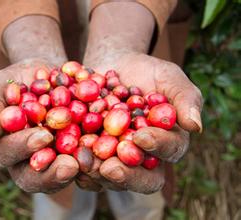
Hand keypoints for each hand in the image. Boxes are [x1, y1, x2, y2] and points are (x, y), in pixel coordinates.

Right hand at [0, 59, 78, 192]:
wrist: (46, 76)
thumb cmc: (17, 80)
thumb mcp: (0, 87)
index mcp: (1, 147)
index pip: (6, 155)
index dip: (23, 148)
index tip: (43, 136)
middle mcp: (23, 162)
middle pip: (31, 179)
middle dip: (50, 174)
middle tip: (70, 165)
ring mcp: (48, 163)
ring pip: (57, 179)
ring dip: (75, 175)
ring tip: (89, 165)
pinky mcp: (69, 157)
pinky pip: (79, 167)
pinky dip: (91, 165)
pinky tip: (103, 160)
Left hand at [83, 52, 202, 193]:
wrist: (113, 66)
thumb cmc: (146, 72)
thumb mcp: (168, 77)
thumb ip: (184, 98)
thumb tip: (196, 126)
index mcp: (167, 143)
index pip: (168, 152)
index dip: (157, 147)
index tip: (141, 136)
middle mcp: (143, 158)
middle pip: (140, 178)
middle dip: (126, 173)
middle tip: (110, 166)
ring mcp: (116, 159)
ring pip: (109, 179)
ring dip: (96, 174)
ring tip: (84, 162)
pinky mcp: (91, 155)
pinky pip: (85, 168)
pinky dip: (76, 164)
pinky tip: (67, 157)